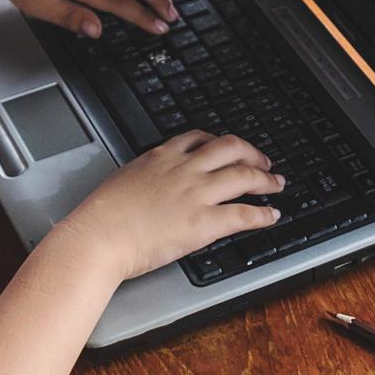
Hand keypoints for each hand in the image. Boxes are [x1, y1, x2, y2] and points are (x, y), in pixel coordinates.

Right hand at [55, 131, 284, 282]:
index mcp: (160, 157)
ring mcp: (196, 194)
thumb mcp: (123, 181)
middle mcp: (183, 169)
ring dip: (266, 180)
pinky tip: (271, 216)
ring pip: (244, 176)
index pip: (198, 138)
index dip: (220, 142)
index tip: (229, 148)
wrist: (98, 237)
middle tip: (264, 162)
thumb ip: (145, 179)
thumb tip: (151, 188)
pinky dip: (263, 215)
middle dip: (252, 153)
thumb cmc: (101, 217)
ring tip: (276, 185)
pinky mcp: (204, 222)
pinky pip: (244, 214)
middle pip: (230, 148)